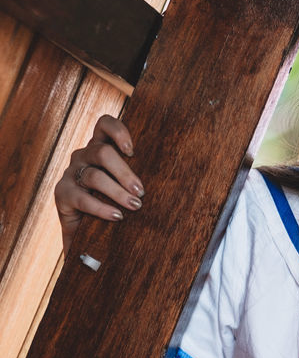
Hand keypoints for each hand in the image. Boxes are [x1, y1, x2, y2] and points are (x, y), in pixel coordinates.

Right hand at [55, 115, 143, 252]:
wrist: (86, 232)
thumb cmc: (115, 203)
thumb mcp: (127, 186)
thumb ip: (140, 176)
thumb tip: (178, 177)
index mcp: (99, 148)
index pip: (104, 124)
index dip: (118, 131)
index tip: (132, 151)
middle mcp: (83, 156)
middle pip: (102, 152)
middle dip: (125, 172)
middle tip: (141, 191)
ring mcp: (71, 174)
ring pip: (95, 176)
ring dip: (117, 192)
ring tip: (135, 206)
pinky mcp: (62, 193)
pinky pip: (82, 198)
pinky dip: (101, 208)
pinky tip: (117, 216)